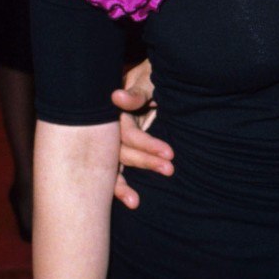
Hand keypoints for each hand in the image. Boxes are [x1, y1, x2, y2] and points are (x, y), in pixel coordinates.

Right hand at [111, 60, 173, 208]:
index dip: (146, 144)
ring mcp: (112, 139)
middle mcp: (109, 128)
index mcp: (112, 111)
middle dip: (144, 162)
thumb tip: (116, 97)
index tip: (169, 153)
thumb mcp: (146, 79)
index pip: (127, 134)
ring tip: (135, 202)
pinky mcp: (118, 148)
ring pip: (113, 164)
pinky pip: (115, 168)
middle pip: (120, 152)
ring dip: (123, 184)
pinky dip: (118, 186)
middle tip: (170, 169)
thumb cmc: (149, 76)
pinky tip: (126, 201)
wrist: (152, 75)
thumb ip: (136, 93)